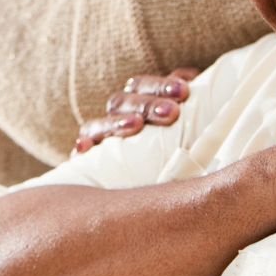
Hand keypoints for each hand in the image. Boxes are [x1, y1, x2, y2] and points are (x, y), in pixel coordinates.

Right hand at [74, 68, 198, 152]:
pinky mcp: (90, 162)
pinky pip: (81, 152)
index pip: (142, 86)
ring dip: (118, 122)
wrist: (156, 192)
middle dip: (147, 104)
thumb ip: (192, 105)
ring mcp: (101, 138)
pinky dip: (82, 145)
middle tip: (171, 112)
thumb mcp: (187, 125)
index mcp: (138, 101)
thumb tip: (194, 83)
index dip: (160, 86)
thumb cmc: (180, 148)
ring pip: (101, 122)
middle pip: (123, 101)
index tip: (183, 91)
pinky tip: (84, 146)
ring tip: (136, 125)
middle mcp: (117, 117)